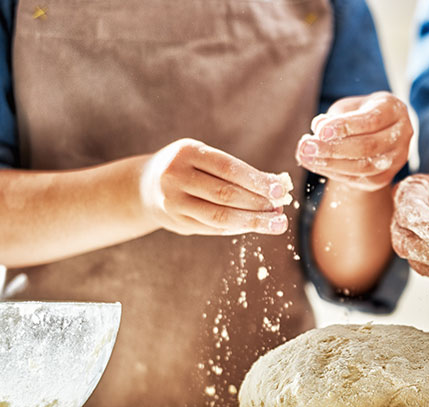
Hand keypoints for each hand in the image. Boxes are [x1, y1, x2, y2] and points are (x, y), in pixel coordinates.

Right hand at [139, 138, 290, 235]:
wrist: (144, 185)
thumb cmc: (188, 167)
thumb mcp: (204, 158)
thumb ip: (236, 172)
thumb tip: (278, 187)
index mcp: (187, 153)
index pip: (228, 168)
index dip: (256, 180)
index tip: (280, 190)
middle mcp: (175, 176)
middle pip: (225, 195)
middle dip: (258, 204)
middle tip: (281, 210)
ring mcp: (173, 202)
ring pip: (219, 217)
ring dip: (252, 221)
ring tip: (276, 223)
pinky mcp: (177, 223)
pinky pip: (213, 228)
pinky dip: (238, 228)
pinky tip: (254, 226)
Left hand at [296, 91, 412, 191]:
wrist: (379, 132)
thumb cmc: (361, 113)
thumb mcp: (349, 106)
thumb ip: (335, 116)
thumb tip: (318, 128)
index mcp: (394, 110)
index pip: (371, 120)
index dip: (345, 126)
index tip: (320, 130)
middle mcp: (402, 135)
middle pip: (368, 146)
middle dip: (333, 148)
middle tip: (306, 147)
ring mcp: (397, 159)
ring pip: (364, 167)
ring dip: (331, 164)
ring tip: (306, 156)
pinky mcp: (385, 177)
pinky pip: (359, 179)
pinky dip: (335, 173)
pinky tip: (316, 165)